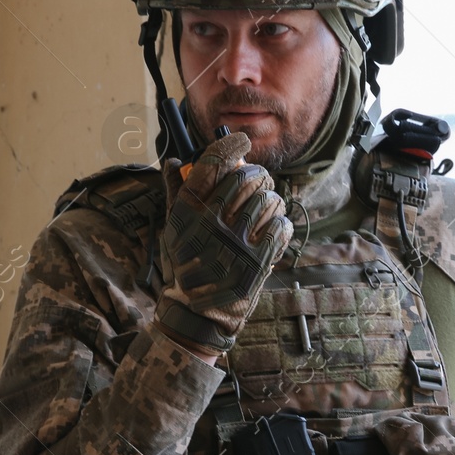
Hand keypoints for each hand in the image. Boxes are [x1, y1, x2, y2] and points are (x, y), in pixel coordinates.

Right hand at [154, 131, 292, 353]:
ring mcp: (237, 241)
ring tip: (266, 208)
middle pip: (246, 176)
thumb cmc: (186, 265)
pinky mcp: (259, 259)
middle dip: (256, 174)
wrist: (199, 313)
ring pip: (269, 198)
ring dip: (271, 199)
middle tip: (258, 181)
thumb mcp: (172, 229)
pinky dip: (280, 224)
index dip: (231, 145)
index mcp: (188, 210)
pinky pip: (281, 224)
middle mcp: (212, 222)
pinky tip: (272, 230)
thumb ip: (175, 192)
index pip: (212, 162)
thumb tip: (173, 160)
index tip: (242, 141)